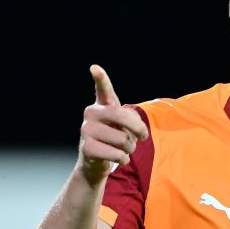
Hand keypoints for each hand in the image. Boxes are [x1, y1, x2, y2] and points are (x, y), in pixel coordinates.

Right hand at [78, 64, 148, 184]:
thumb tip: (136, 131)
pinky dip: (123, 159)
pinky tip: (117, 157)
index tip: (95, 68)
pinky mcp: (86, 148)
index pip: (103, 89)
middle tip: (143, 137)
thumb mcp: (125, 125)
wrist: (97, 161)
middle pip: (121, 115)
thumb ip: (132, 121)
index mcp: (102, 104)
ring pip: (122, 139)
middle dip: (138, 128)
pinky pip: (116, 154)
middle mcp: (91, 113)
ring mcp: (86, 130)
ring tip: (123, 148)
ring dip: (130, 148)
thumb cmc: (115, 138)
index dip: (100, 78)